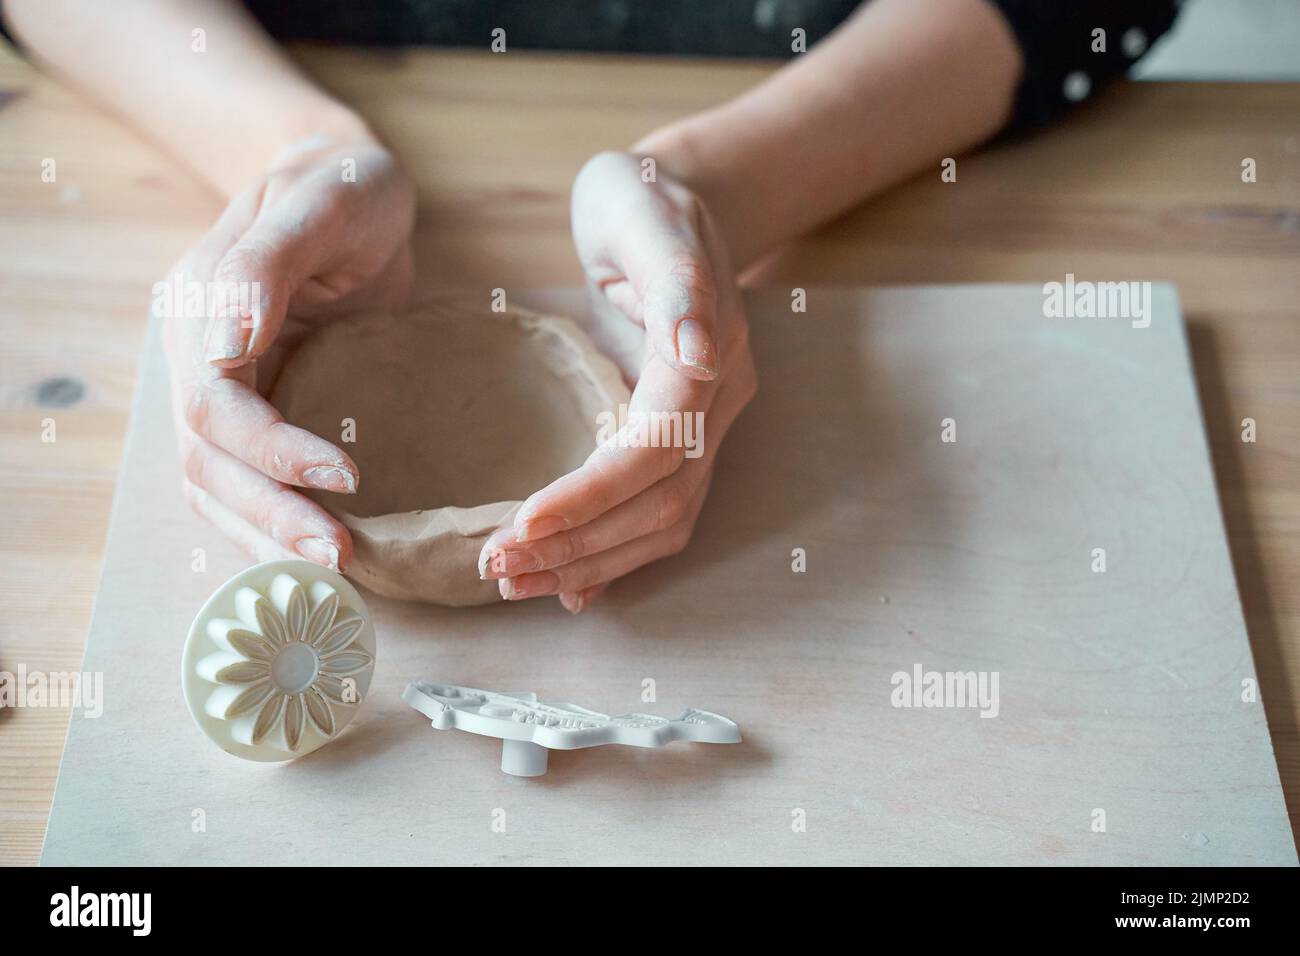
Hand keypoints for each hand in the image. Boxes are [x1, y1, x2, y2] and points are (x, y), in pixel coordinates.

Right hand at [162, 132, 415, 568]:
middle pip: (208, 460)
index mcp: (200, 308)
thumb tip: (228, 339)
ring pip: (216, 484)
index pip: (214, 405)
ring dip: (267, 535)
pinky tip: (313, 552)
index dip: (271, 451)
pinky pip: (246, 479)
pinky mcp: (261, 405)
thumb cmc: (340, 187)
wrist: (346, 187)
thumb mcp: (317, 203)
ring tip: (331, 573)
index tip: (347, 474)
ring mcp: (224, 386)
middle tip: (339, 559)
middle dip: (269, 515)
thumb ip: (268, 263)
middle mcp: (199, 356)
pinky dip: (273, 521)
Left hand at [478, 151, 756, 611]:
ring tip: (514, 581)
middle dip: (580, 543)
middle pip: (660, 502)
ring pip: (663, 522)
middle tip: (497, 565)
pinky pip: (658, 512)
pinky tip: (567, 585)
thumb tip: (696, 354)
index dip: (594, 493)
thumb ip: (676, 279)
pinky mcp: (681, 436)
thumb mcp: (647, 212)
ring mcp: (707, 424)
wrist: (674, 205)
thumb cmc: (645, 201)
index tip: (523, 522)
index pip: (656, 447)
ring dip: (590, 562)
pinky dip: (613, 556)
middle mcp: (718, 401)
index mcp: (712, 352)